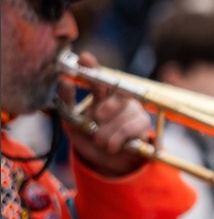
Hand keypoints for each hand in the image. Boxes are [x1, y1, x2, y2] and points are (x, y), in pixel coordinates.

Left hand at [60, 51, 150, 176]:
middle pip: (116, 91)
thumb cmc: (90, 137)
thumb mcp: (73, 121)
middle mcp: (119, 97)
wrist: (106, 161)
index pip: (98, 75)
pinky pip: (129, 128)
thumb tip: (64, 82)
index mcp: (101, 94)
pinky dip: (116, 140)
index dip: (92, 66)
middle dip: (107, 106)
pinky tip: (112, 146)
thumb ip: (67, 103)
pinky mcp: (143, 123)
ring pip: (120, 116)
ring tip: (100, 141)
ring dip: (106, 133)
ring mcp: (133, 109)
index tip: (84, 57)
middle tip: (98, 118)